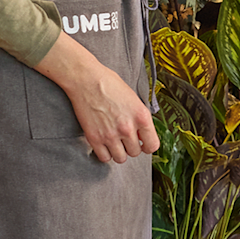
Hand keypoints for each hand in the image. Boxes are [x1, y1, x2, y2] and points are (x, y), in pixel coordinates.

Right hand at [35, 34, 158, 164]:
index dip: (148, 146)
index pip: (152, 145)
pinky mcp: (94, 138)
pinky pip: (104, 158)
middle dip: (131, 147)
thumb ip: (139, 117)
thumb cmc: (110, 84)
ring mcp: (110, 135)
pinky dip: (105, 154)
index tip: (143, 144)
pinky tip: (104, 145)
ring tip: (115, 143)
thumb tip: (143, 134)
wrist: (87, 80)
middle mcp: (128, 128)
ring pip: (120, 158)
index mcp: (141, 116)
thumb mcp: (134, 99)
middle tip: (126, 139)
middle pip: (135, 153)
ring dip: (119, 152)